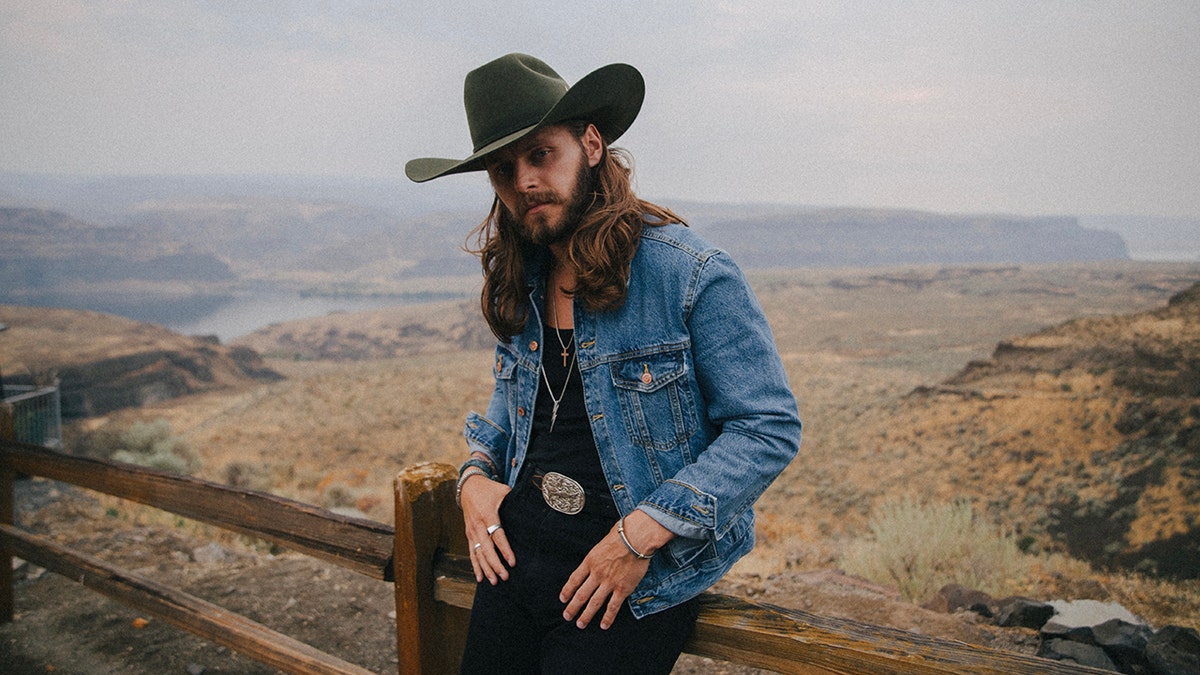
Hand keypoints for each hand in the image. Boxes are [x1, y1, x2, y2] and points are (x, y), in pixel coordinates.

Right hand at [459, 473, 514, 583]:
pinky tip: (480, 578)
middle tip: (504, 576)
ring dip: (485, 568)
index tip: (512, 562)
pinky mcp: (468, 535)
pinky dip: (475, 566)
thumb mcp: (503, 491)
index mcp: (488, 514)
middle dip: (495, 564)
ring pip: (478, 553)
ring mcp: (471, 531)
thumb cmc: (489, 489)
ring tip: (494, 581)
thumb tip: (535, 508)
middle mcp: (478, 525)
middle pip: (486, 548)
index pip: (497, 535)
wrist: (468, 486)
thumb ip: (515, 501)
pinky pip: (471, 553)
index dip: (505, 549)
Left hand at [559, 510, 672, 629]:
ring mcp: (609, 582)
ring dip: (586, 615)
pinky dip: (607, 617)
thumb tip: (596, 559)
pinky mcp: (622, 588)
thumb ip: (597, 555)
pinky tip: (603, 625)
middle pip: (581, 594)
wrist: (636, 538)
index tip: (563, 599)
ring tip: (580, 624)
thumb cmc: (621, 535)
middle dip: (572, 607)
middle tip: (567, 616)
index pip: (574, 579)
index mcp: (590, 561)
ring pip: (594, 603)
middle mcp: (596, 574)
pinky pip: (613, 606)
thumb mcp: (602, 543)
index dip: (567, 591)